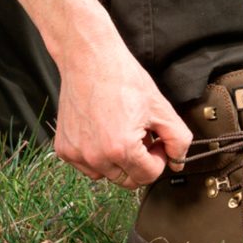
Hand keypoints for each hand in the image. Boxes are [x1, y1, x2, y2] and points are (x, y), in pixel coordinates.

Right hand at [53, 40, 192, 189]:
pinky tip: (106, 132)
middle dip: (141, 163)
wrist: (90, 61)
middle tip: (144, 137)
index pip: (148, 176)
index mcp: (121, 149)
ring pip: (107, 175)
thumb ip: (178, 140)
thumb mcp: (162, 109)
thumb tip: (178, 161)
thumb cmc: (123, 80)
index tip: (157, 142)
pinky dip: (99, 156)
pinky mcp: (64, 149)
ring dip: (120, 162)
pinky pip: (88, 166)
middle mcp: (95, 157)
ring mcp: (76, 154)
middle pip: (127, 180)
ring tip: (125, 133)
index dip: (159, 160)